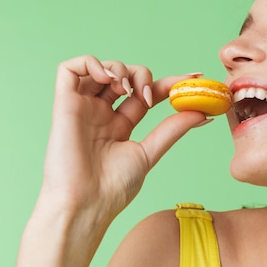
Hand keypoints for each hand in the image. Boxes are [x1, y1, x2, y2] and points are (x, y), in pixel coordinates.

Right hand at [37, 55, 206, 232]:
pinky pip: (69, 68)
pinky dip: (92, 63)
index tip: (196, 78)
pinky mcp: (64, 104)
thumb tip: (203, 112)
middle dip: (143, 76)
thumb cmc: (113, 187)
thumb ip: (172, 129)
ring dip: (120, 69)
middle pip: (125, 76)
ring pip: (101, 68)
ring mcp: (83, 108)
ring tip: (126, 90)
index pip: (147, 93)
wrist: (85, 203)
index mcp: (120, 125)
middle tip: (149, 97)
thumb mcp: (149, 152)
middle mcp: (101, 113)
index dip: (169, 82)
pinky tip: (109, 79)